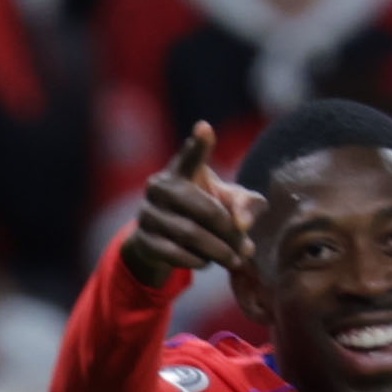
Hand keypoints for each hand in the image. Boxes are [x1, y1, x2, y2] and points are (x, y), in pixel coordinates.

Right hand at [120, 119, 262, 287]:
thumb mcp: (225, 202)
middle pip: (204, 209)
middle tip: (248, 248)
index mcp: (180, 171)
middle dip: (229, 231)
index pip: (190, 157)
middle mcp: (159, 188)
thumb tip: (243, 223)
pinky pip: (175, 253)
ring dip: (218, 251)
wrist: (162, 240)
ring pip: (190, 234)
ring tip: (236, 259)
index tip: (205, 128)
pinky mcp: (143, 241)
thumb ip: (245, 204)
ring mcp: (147, 214)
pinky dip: (197, 261)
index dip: (198, 144)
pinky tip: (207, 262)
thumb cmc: (202, 211)